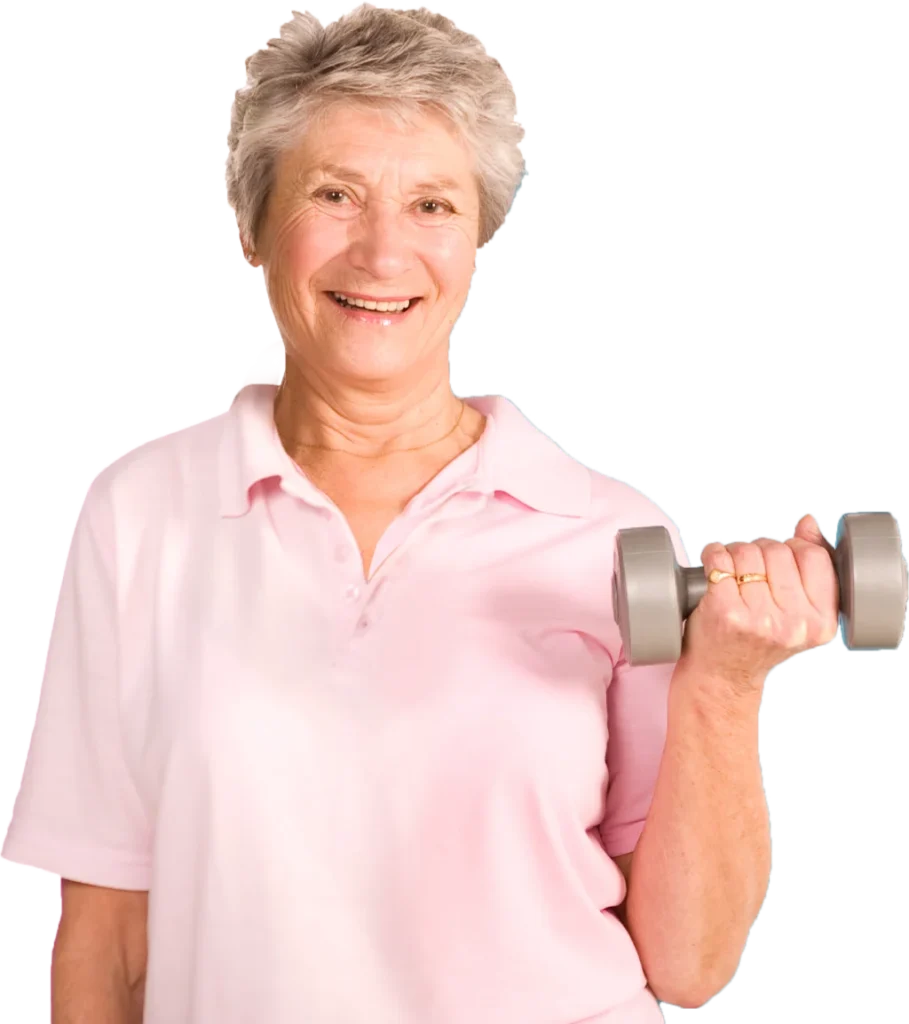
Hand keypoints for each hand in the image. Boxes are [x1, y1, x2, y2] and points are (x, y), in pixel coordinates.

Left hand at [678, 514, 839, 696]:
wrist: (722, 676)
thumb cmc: (756, 641)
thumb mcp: (797, 614)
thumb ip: (810, 567)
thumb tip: (808, 523)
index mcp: (820, 622)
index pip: (814, 556)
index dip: (793, 548)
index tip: (777, 562)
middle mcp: (793, 623)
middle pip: (778, 550)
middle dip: (759, 552)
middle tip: (749, 573)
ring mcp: (759, 618)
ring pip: (747, 552)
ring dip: (734, 554)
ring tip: (732, 575)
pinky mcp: (725, 613)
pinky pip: (719, 561)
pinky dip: (712, 556)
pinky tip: (712, 568)